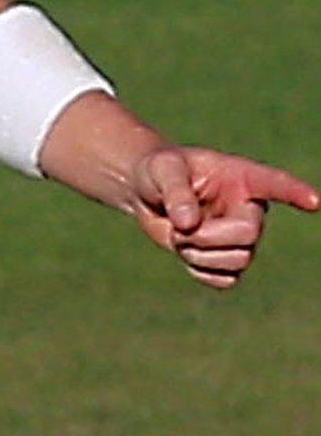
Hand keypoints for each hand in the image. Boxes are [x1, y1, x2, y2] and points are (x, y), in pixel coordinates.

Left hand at [129, 146, 319, 288]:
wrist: (146, 193)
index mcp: (241, 177)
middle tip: (179, 227)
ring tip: (179, 235)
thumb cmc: (158, 172)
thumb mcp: (161, 170)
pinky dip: (201, 272)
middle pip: (248, 235)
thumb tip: (189, 224)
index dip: (295, 193)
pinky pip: (226, 280)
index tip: (314, 202)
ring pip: (239, 261)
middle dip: (208, 237)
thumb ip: (176, 192)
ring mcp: (241, 237)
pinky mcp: (227, 259)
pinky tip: (187, 254)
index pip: (275, 184)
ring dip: (200, 255)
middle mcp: (249, 209)